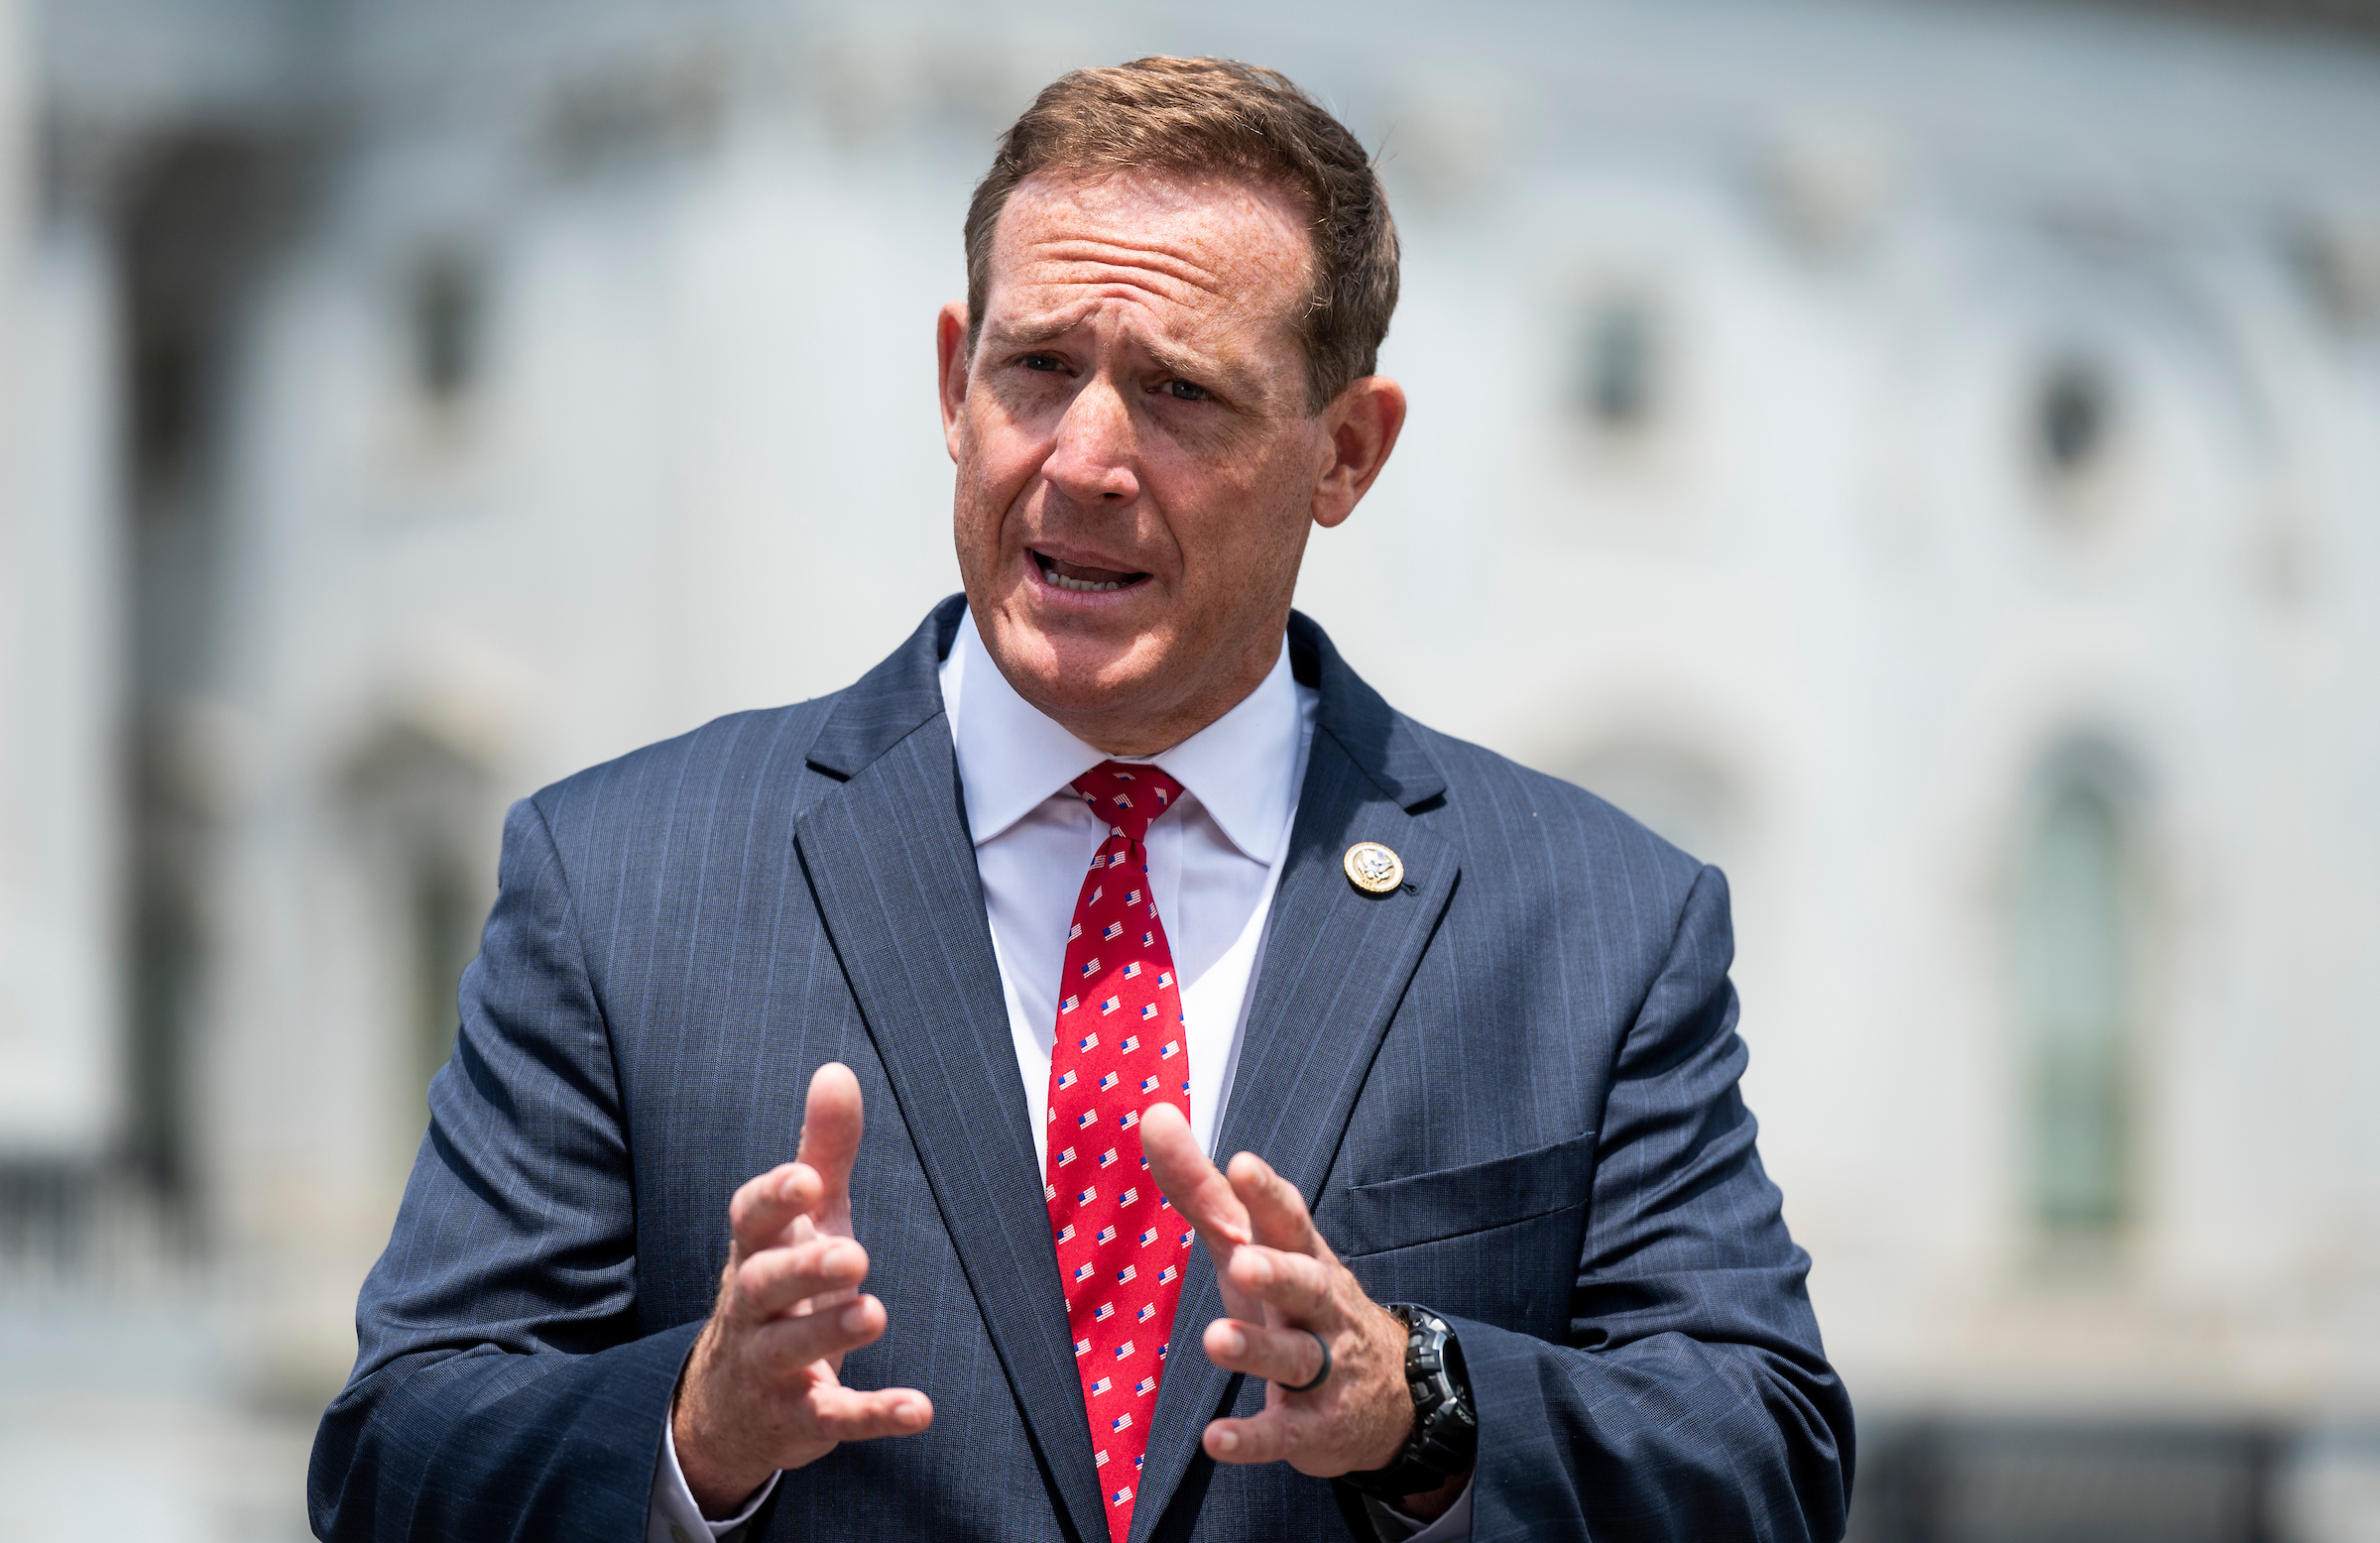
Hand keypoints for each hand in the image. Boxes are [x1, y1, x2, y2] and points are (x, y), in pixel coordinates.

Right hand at [672, 1063, 933, 1515]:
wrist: (730, 1407)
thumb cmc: (781, 1288)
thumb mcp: (805, 1221)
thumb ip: (822, 1151)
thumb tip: (837, 1071)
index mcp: (755, 1252)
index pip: (749, 1221)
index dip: (774, 1200)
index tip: (806, 1180)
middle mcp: (753, 1309)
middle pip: (762, 1285)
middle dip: (803, 1269)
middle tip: (853, 1255)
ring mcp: (770, 1369)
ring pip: (789, 1351)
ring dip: (828, 1332)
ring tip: (874, 1313)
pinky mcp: (800, 1421)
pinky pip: (834, 1418)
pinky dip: (874, 1414)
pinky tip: (919, 1409)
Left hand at [1140, 1104, 1463, 1516]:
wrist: (1386, 1393)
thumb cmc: (1295, 1300)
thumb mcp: (1250, 1242)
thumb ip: (1200, 1186)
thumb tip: (1153, 1114)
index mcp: (1301, 1255)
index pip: (1288, 1219)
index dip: (1266, 1194)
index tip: (1242, 1165)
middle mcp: (1318, 1308)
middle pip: (1306, 1284)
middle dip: (1278, 1272)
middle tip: (1243, 1261)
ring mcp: (1323, 1368)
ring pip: (1296, 1357)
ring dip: (1257, 1350)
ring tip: (1216, 1342)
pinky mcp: (1314, 1426)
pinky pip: (1284, 1432)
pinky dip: (1253, 1437)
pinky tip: (1217, 1440)